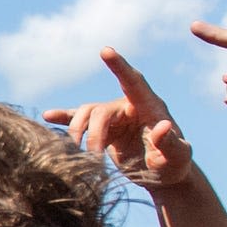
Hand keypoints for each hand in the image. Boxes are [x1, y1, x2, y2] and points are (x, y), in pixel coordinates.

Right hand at [42, 48, 203, 193]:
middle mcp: (129, 107)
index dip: (119, 66)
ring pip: (86, 114)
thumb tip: (163, 126)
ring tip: (82, 155)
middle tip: (94, 157)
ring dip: (78, 132)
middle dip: (93, 132)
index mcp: (150, 107)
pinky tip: (48, 117)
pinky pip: (79, 119)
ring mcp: (114, 117)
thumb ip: (171, 143)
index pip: (133, 82)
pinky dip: (64, 117)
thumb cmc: (175, 164)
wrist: (162, 176)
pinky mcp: (102, 130)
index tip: (105, 51)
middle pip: (101, 110)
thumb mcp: (178, 156)